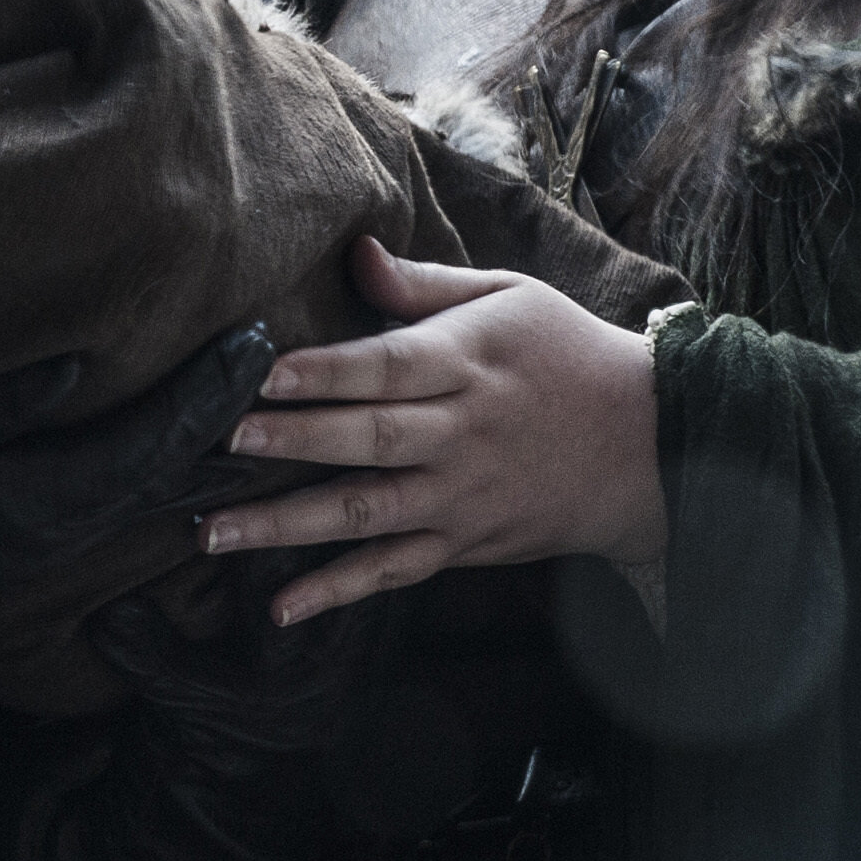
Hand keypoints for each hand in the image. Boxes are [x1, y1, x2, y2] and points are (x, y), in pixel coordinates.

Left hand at [200, 238, 665, 625]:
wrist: (647, 445)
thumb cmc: (566, 354)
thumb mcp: (511, 297)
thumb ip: (426, 284)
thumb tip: (356, 253)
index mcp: (469, 362)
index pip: (388, 366)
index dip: (326, 372)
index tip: (263, 374)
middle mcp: (462, 434)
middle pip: (369, 440)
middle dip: (294, 442)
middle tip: (223, 442)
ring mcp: (461, 496)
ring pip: (368, 514)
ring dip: (288, 526)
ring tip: (213, 534)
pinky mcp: (464, 543)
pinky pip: (394, 571)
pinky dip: (339, 591)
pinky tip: (283, 608)